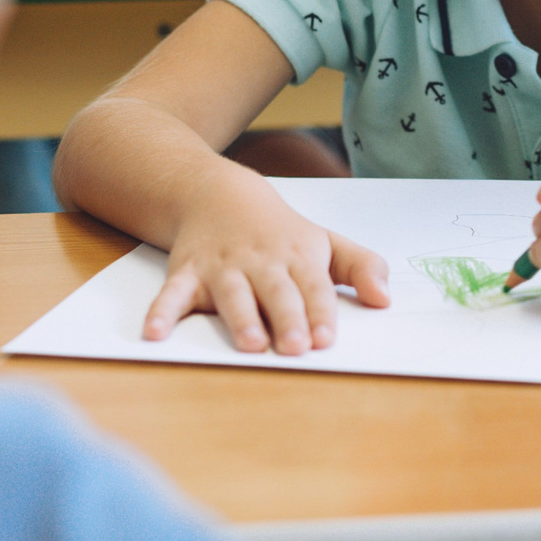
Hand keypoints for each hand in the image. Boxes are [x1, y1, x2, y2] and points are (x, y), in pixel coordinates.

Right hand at [146, 171, 389, 353]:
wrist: (218, 193)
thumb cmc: (280, 231)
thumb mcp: (325, 242)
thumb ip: (360, 268)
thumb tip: (385, 299)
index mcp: (297, 257)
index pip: (313, 287)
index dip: (320, 312)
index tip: (326, 338)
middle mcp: (260, 262)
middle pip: (276, 291)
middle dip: (286, 318)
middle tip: (295, 347)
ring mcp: (222, 267)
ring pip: (231, 293)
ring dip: (239, 318)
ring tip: (249, 343)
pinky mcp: (187, 272)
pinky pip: (172, 293)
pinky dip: (162, 312)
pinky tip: (155, 334)